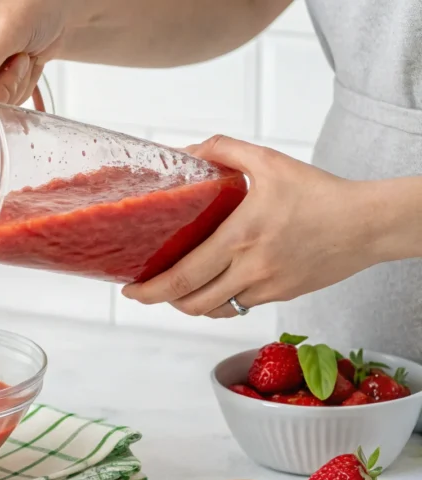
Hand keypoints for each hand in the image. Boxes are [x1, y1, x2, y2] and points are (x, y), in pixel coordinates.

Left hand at [121, 135, 379, 317]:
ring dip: (187, 305)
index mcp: (241, 236)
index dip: (151, 289)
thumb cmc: (321, 192)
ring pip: (213, 310)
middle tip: (141, 292)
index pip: (184, 275)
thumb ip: (225, 150)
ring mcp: (266, 287)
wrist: (368, 223)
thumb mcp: (270, 162)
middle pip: (191, 301)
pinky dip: (217, 304)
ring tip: (173, 290)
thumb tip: (188, 149)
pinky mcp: (280, 296)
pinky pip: (238, 308)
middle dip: (159, 300)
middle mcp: (251, 267)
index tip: (131, 289)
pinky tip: (209, 290)